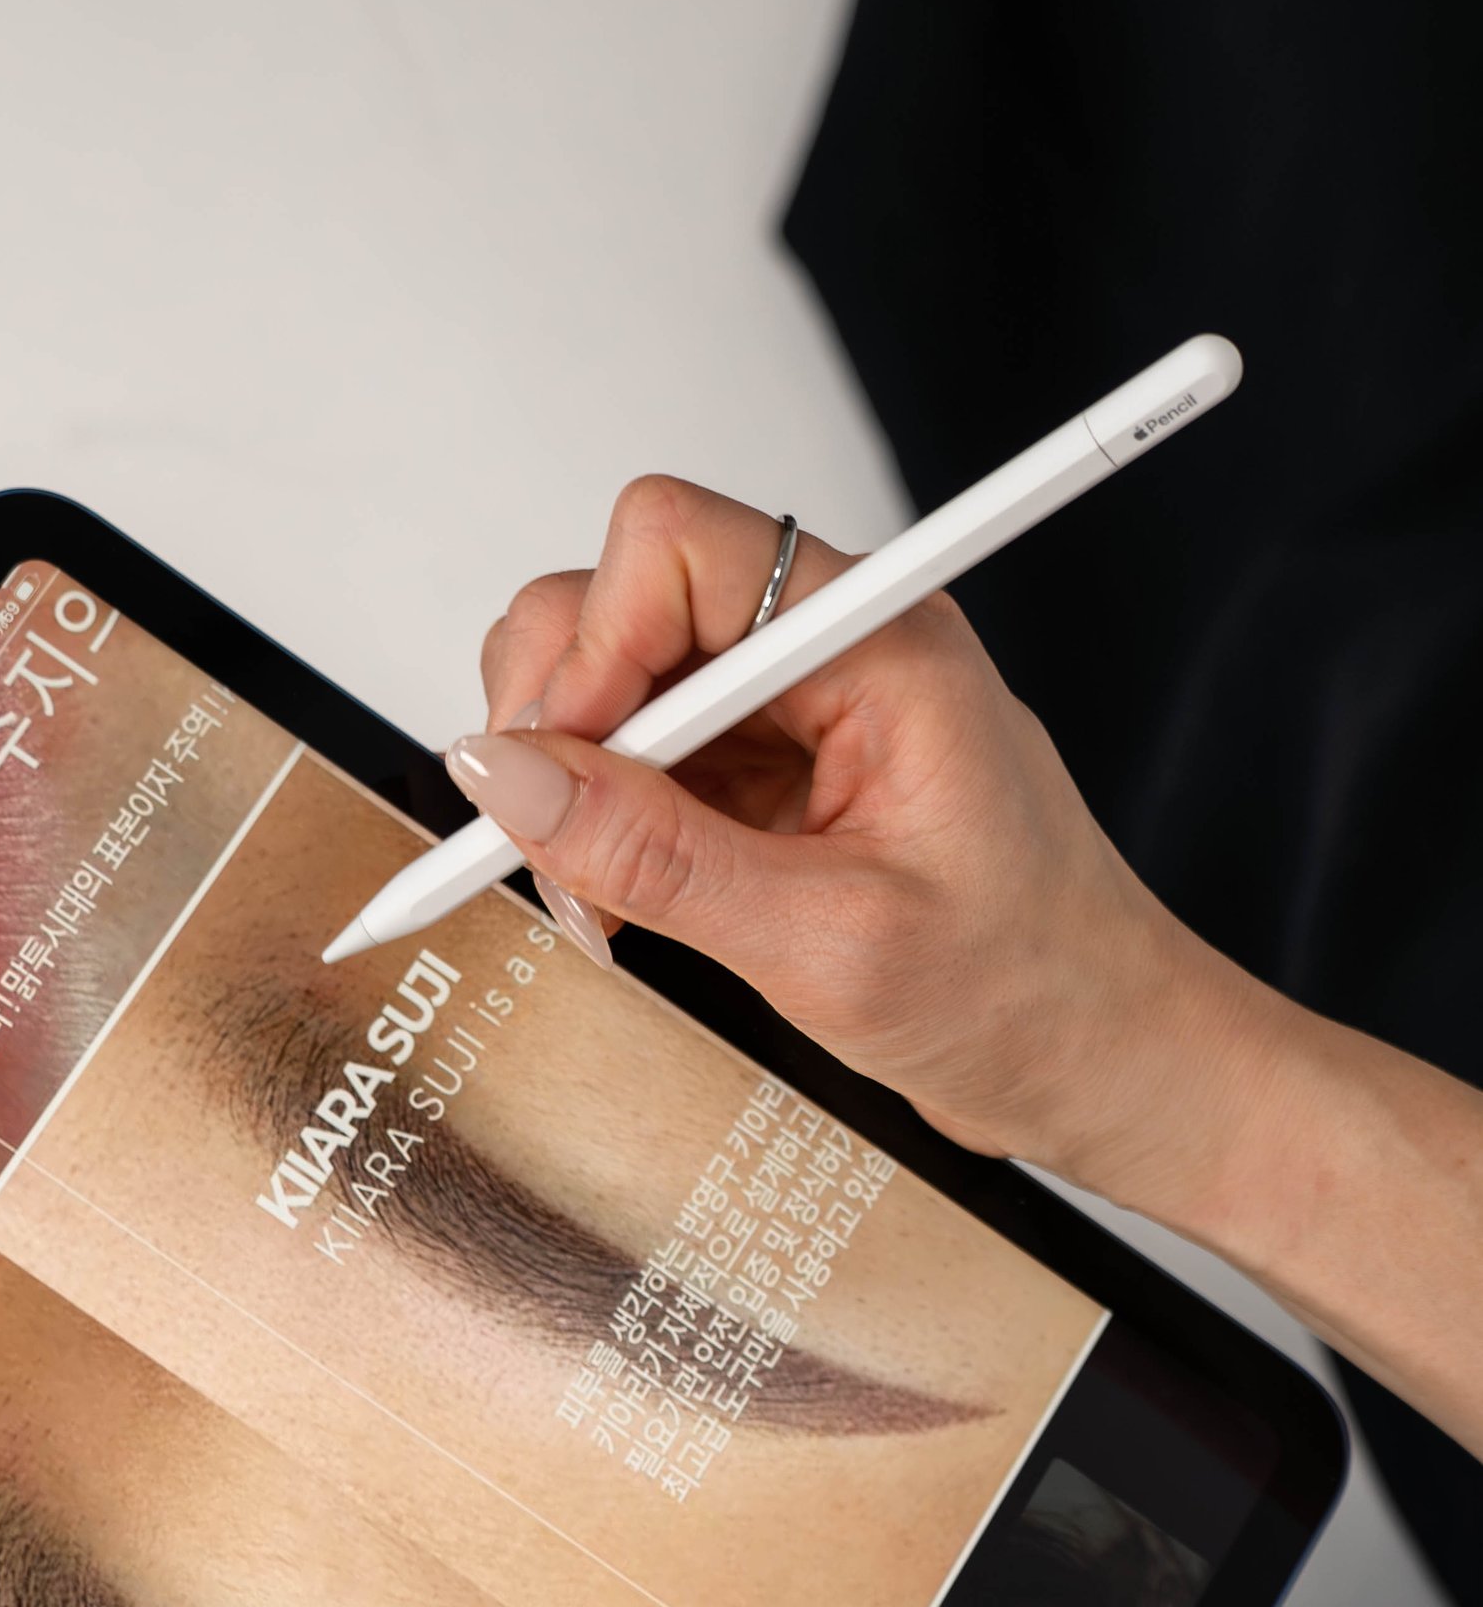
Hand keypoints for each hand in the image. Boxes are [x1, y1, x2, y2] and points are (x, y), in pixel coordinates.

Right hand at [456, 474, 1279, 1217]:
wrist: (1100, 1060)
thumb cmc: (1024, 993)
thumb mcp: (828, 942)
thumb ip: (656, 856)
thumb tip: (506, 780)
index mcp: (879, 639)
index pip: (673, 547)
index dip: (591, 651)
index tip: (556, 775)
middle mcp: (827, 646)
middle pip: (615, 598)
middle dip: (557, 723)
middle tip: (562, 855)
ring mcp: (788, 708)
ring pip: (606, 680)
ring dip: (567, 786)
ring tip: (603, 900)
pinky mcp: (762, 771)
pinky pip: (631, 760)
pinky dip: (596, 830)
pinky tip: (626, 909)